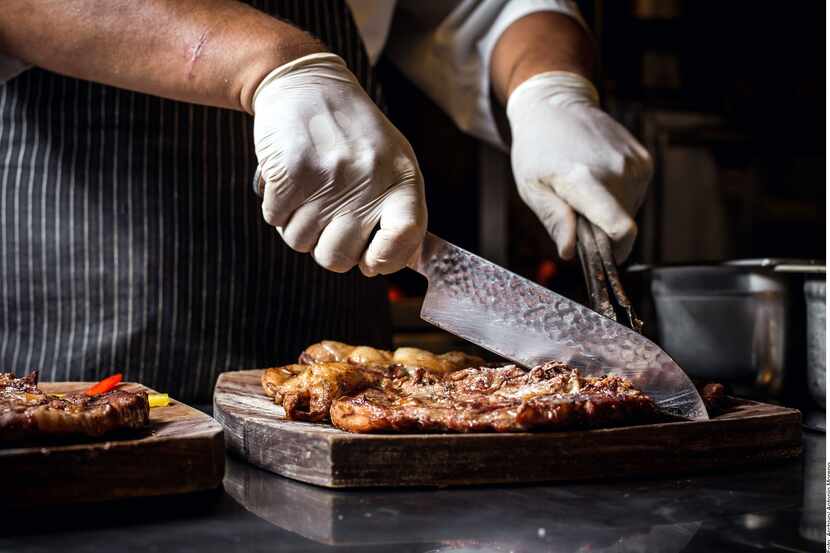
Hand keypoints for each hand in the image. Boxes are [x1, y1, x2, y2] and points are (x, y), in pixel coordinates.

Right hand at [253, 53, 426, 275]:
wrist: (306, 83)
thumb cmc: (353, 132)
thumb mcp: (392, 161)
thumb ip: (399, 211)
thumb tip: (391, 265)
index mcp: (401, 178)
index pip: (405, 236)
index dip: (386, 260)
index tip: (370, 261)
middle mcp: (368, 179)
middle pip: (339, 256)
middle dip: (327, 248)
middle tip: (327, 222)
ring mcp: (328, 175)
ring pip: (300, 242)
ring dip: (298, 225)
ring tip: (309, 192)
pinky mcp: (290, 171)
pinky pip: (275, 220)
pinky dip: (276, 207)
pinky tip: (290, 181)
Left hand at [506, 71, 652, 261]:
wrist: (555, 105)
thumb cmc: (537, 149)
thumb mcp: (531, 188)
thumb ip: (554, 220)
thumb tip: (569, 251)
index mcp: (585, 180)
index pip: (620, 228)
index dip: (616, 251)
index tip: (604, 256)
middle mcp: (616, 170)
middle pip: (621, 225)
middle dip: (600, 228)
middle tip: (575, 208)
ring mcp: (634, 163)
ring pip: (629, 211)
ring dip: (608, 210)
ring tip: (584, 187)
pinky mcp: (644, 160)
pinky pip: (635, 194)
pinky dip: (618, 195)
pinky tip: (598, 176)